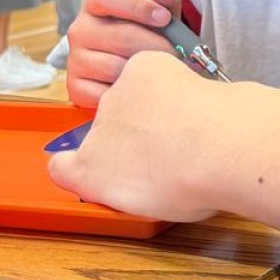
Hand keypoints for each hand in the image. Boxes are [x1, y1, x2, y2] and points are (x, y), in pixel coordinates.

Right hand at [48, 52, 221, 219]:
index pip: (62, 168)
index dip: (75, 165)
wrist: (216, 149)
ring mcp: (115, 99)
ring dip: (149, 105)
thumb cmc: (194, 186)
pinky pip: (148, 70)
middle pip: (107, 131)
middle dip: (132, 135)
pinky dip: (164, 77)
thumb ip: (136, 194)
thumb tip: (151, 186)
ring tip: (184, 121)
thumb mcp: (154, 210)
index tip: (98, 164)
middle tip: (169, 145)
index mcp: (92, 176)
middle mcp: (96, 136)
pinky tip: (186, 93)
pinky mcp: (138, 69)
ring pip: (129, 98)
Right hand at [64, 0, 185, 107]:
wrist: (131, 64)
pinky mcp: (77, 88)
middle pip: (120, 35)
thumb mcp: (159, 9)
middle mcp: (80, 30)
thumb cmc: (147, 31)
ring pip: (116, 67)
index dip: (137, 6)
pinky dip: (129, 94)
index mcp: (95, 4)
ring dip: (145, 72)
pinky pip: (106, 94)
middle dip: (155, 45)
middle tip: (178, 54)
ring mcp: (75, 60)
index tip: (165, 18)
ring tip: (165, 72)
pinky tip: (143, 89)